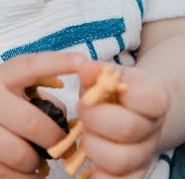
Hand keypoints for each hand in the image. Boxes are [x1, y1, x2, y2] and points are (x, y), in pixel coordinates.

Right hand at [0, 51, 83, 178]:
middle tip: (62, 146)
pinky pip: (4, 176)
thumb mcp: (3, 86)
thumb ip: (35, 93)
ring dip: (38, 164)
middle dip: (55, 140)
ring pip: (21, 156)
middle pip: (33, 124)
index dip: (57, 62)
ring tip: (40, 161)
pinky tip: (26, 174)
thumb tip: (66, 118)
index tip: (82, 60)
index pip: (30, 65)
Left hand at [77, 61, 168, 178]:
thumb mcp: (107, 74)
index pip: (149, 99)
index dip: (120, 93)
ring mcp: (144, 155)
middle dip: (96, 118)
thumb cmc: (114, 90)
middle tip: (81, 110)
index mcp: (154, 98)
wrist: (128, 113)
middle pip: (128, 129)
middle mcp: (154, 129)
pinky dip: (98, 175)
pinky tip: (87, 161)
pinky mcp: (132, 175)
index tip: (101, 89)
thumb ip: (96, 71)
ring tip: (84, 134)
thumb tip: (85, 68)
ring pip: (121, 161)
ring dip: (93, 146)